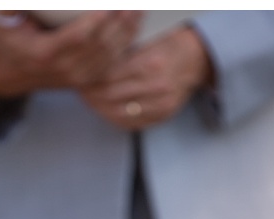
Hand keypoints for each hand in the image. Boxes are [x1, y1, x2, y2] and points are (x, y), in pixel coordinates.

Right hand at [0, 11, 139, 99]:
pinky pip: (113, 62)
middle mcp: (66, 68)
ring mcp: (79, 76)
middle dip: (120, 22)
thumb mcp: (4, 20)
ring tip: (140, 9)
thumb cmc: (9, 40)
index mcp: (46, 53)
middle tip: (134, 2)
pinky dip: (127, 44)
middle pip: (100, 45)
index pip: (78, 37)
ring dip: (128, 31)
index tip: (109, 5)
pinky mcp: (89, 79)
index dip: (95, 22)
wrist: (11, 73)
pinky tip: (136, 26)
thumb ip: (12, 5)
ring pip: (110, 54)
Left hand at [78, 26, 213, 130]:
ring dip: (100, 108)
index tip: (80, 79)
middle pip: (111, 96)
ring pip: (120, 113)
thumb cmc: (166, 45)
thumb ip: (120, 53)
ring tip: (90, 101)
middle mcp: (156, 85)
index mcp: (148, 62)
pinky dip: (116, 118)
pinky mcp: (164, 115)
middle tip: (80, 91)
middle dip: (91, 95)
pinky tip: (107, 111)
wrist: (194, 59)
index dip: (90, 79)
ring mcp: (161, 103)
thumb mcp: (143, 41)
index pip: (108, 76)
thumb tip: (91, 64)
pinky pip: (134, 124)